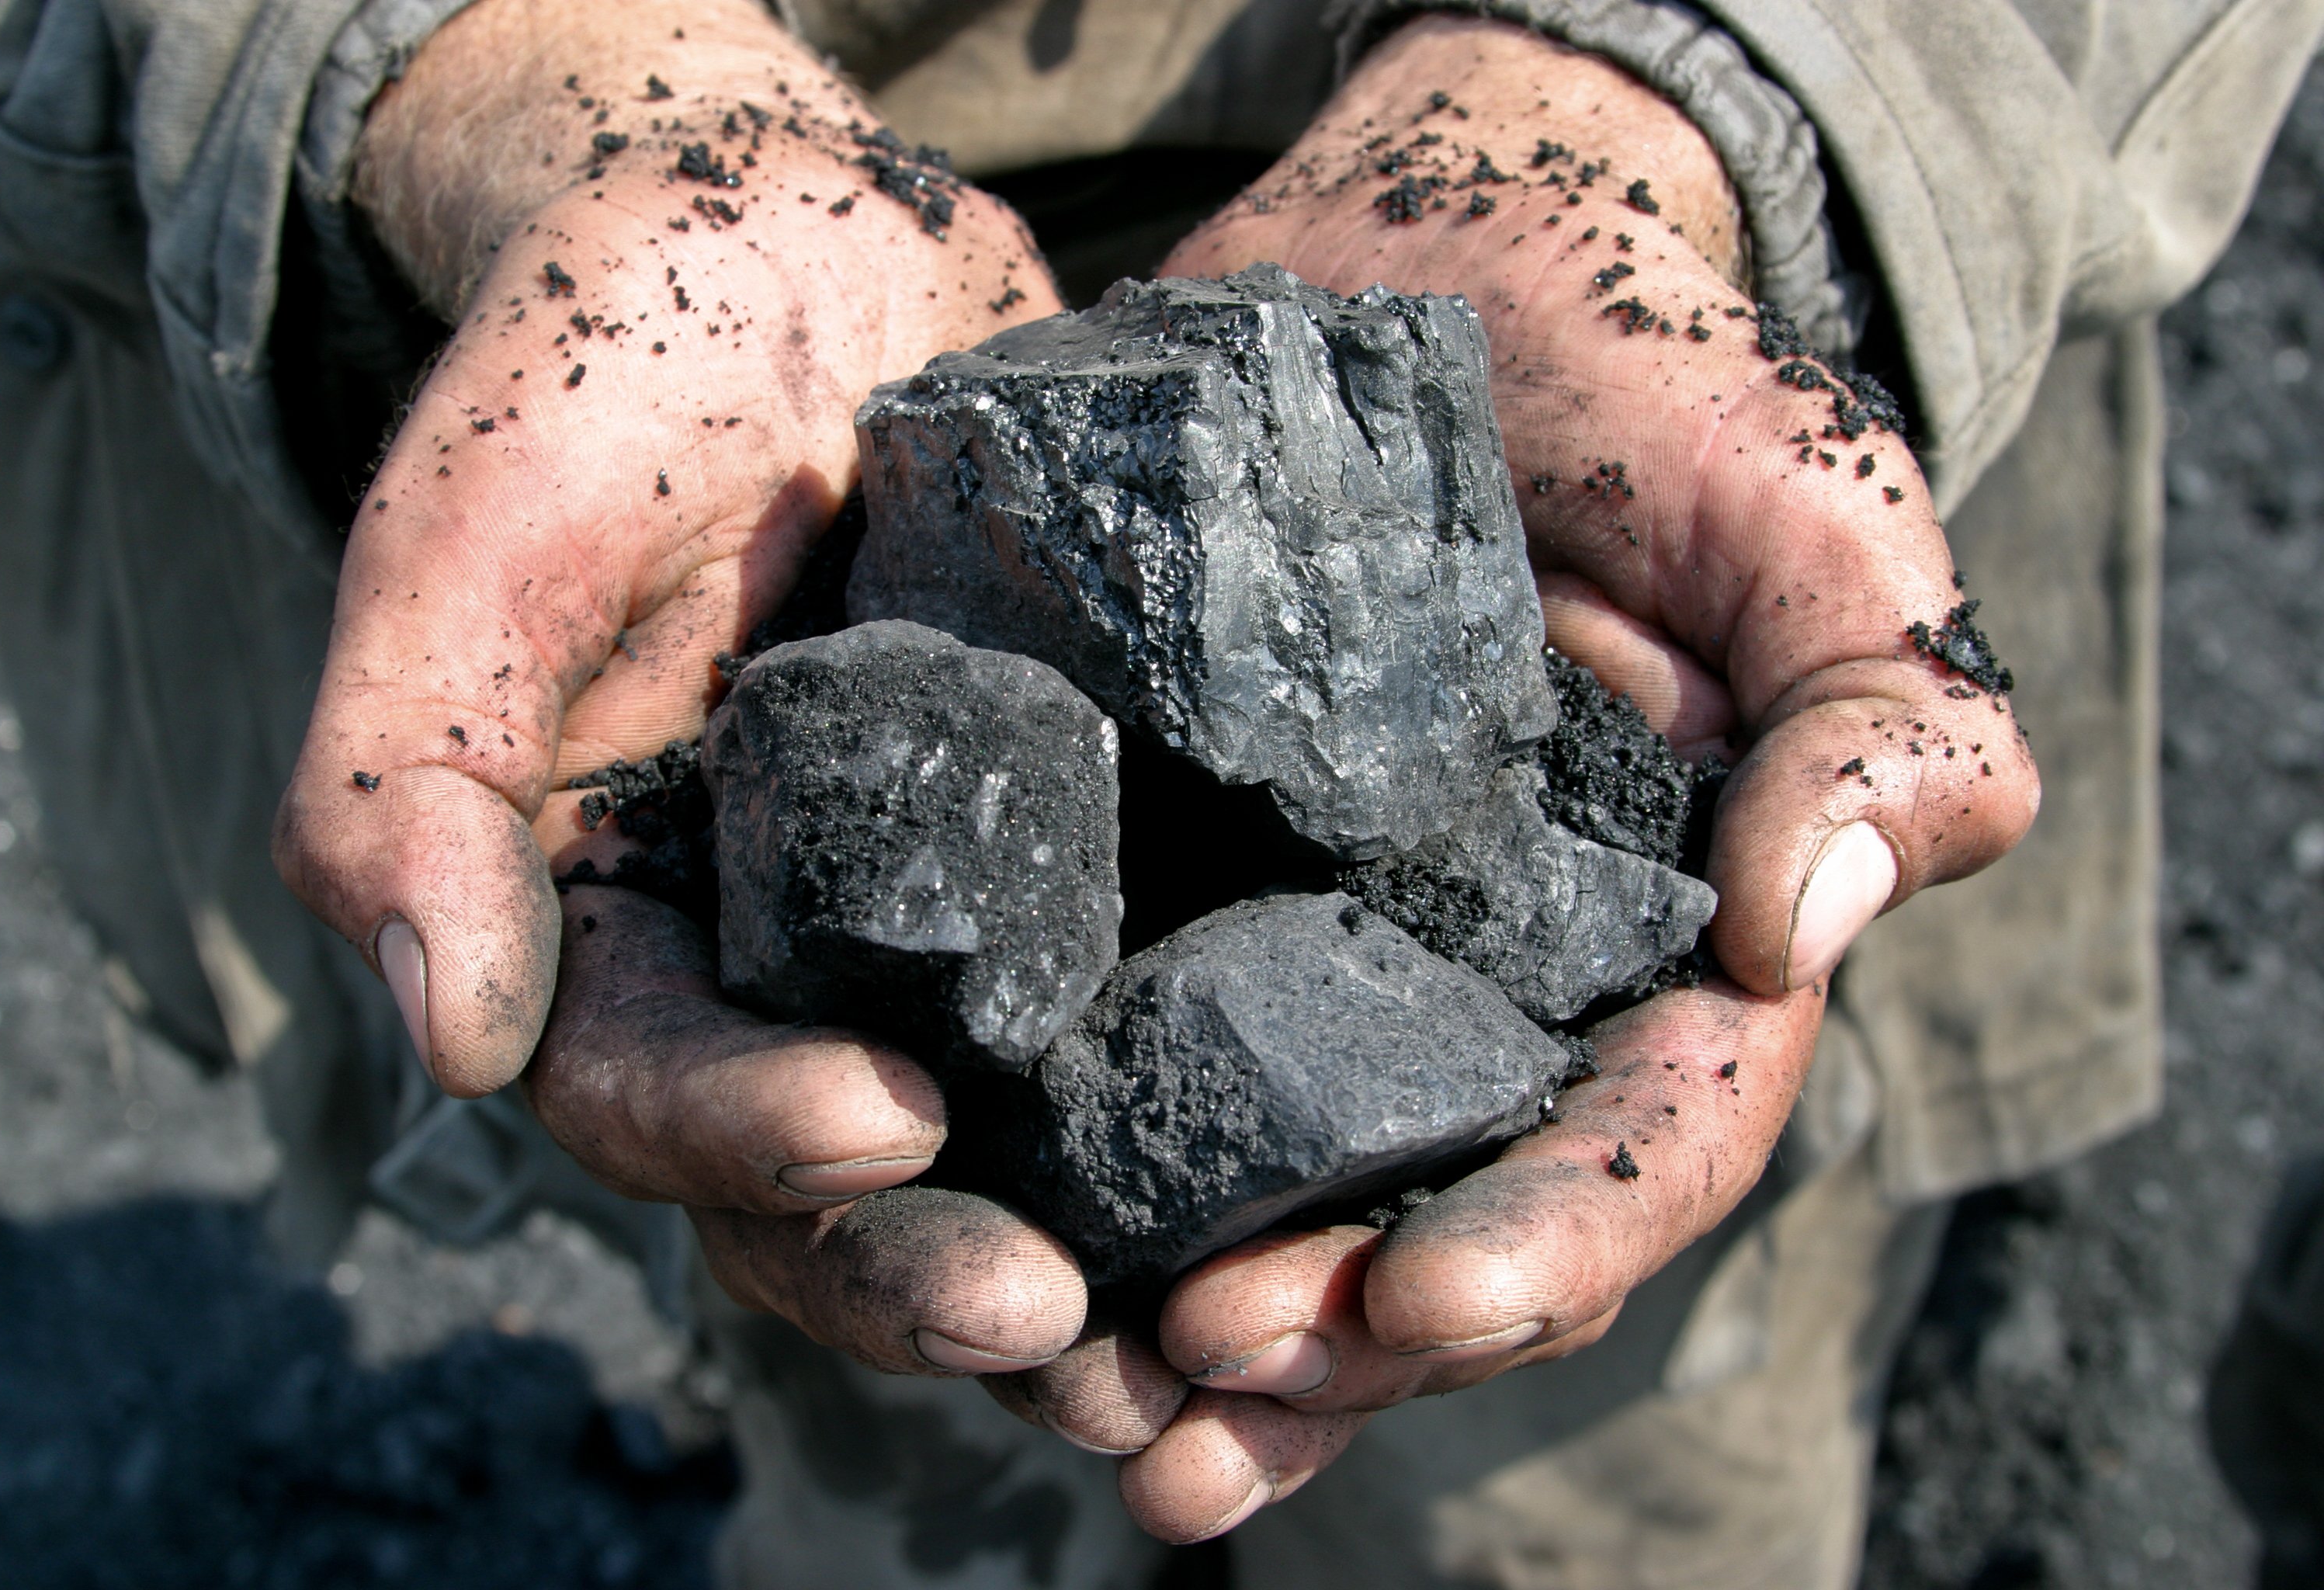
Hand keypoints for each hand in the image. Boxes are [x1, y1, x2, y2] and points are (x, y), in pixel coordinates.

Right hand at [272, 0, 1083, 1373]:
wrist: (795, 237)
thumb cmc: (603, 361)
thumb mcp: (472, 531)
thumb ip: (401, 769)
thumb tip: (444, 1033)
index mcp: (614, 923)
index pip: (653, 1091)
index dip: (751, 1137)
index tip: (888, 1125)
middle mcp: (780, 958)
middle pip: (837, 1182)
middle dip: (932, 1272)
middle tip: (1066, 1333)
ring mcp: (946, 915)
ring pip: (1003, 1148)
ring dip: (1090, 1266)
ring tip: (1200, 1345)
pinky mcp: (1089, 848)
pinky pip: (1140, 1001)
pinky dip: (1206, 1109)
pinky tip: (1303, 1179)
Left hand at [987, 16, 2040, 1538]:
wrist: (1446, 261)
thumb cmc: (1665, 400)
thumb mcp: (1822, 532)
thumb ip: (1881, 719)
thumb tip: (1802, 925)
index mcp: (1636, 968)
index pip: (1620, 1150)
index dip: (1540, 1243)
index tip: (1430, 1297)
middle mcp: (1453, 996)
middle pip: (1404, 1222)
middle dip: (1314, 1336)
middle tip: (1193, 1391)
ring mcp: (1278, 935)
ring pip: (1226, 1180)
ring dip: (1141, 1314)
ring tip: (1062, 1390)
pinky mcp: (1123, 853)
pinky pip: (1060, 1026)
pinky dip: (1003, 1135)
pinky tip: (914, 1205)